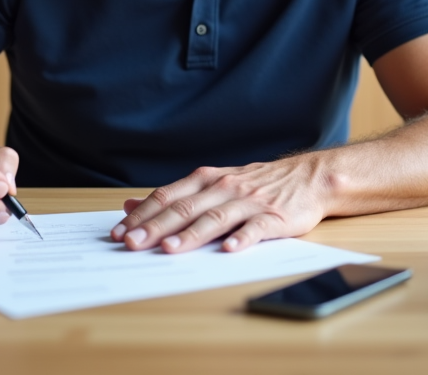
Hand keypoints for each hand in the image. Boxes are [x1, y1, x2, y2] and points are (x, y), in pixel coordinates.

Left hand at [110, 155, 330, 253]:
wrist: (308, 178)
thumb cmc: (256, 184)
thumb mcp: (212, 184)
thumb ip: (174, 196)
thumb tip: (131, 205)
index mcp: (206, 181)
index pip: (167, 197)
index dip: (142, 215)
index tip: (118, 232)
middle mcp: (224, 188)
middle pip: (184, 209)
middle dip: (155, 227)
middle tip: (132, 244)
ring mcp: (249, 202)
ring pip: (215, 218)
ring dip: (191, 234)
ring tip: (170, 248)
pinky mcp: (274, 216)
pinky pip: (256, 228)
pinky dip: (242, 238)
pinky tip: (229, 249)